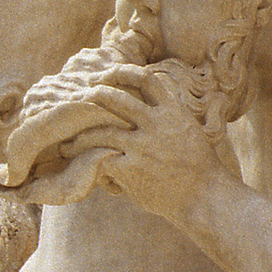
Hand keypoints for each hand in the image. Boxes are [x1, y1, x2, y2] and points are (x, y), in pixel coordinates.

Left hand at [59, 67, 231, 218]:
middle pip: (116, 98)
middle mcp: (158, 125)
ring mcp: (143, 146)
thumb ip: (168, 115)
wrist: (205, 198)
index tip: (109, 73)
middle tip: (80, 98)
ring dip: (79, 138)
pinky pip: (101, 161)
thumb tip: (148, 96)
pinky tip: (85, 171)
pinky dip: (92, 166)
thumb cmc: (197, 167)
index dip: (125, 73)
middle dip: (95, 95)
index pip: (147, 79)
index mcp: (174, 113)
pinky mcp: (131, 168)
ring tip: (67, 144)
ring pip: (100, 132)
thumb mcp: (189, 131)